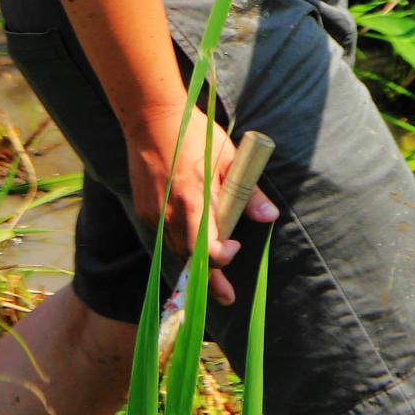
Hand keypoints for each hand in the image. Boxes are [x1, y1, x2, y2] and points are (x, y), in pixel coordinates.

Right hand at [126, 103, 277, 305]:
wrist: (151, 117)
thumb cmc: (197, 134)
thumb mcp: (229, 158)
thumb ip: (248, 193)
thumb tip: (269, 217)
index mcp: (194, 198)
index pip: (206, 248)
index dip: (222, 258)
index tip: (235, 249)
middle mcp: (170, 211)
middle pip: (190, 259)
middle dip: (208, 280)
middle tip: (226, 296)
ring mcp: (154, 212)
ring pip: (176, 250)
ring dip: (194, 262)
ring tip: (211, 275)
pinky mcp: (144, 210)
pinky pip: (165, 236)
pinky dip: (180, 242)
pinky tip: (191, 240)